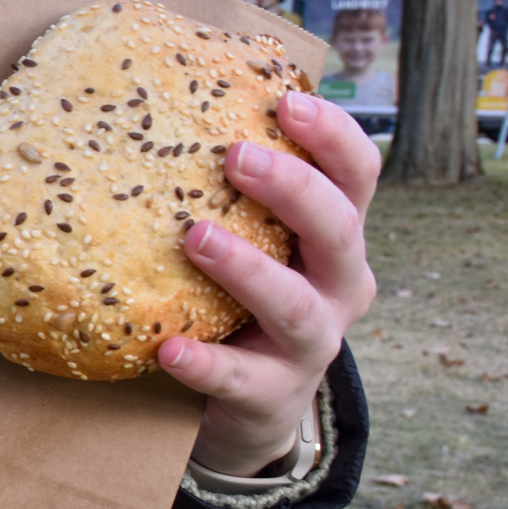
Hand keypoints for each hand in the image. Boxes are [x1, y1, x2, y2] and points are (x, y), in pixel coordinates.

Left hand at [158, 91, 377, 475]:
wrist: (250, 406)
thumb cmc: (240, 298)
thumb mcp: (254, 240)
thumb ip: (226, 190)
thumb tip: (150, 101)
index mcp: (334, 237)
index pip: (357, 176)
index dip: (333, 136)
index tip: (287, 101)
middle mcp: (338, 286)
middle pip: (339, 231)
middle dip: (293, 189)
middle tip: (236, 156)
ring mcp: (310, 345)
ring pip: (296, 306)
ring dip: (248, 269)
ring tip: (196, 238)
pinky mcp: (272, 396)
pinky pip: (240, 379)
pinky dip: (206, 364)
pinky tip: (169, 350)